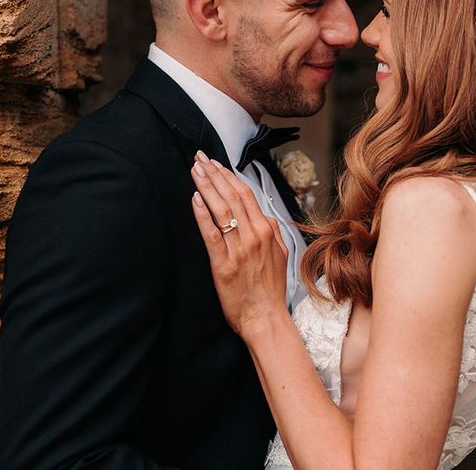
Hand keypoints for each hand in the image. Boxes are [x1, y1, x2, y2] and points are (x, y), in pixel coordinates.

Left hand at [191, 153, 288, 338]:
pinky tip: (195, 198)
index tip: (215, 163)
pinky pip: (211, 234)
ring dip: (207, 186)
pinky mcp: (223, 264)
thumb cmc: (270, 290)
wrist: (266, 318)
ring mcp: (239, 249)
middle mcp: (254, 235)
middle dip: (214, 173)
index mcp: (267, 230)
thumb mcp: (280, 254)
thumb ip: (270, 232)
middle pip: (232, 195)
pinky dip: (203, 214)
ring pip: (222, 209)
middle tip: (200, 157)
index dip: (228, 175)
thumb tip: (261, 215)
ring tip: (195, 170)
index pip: (246, 194)